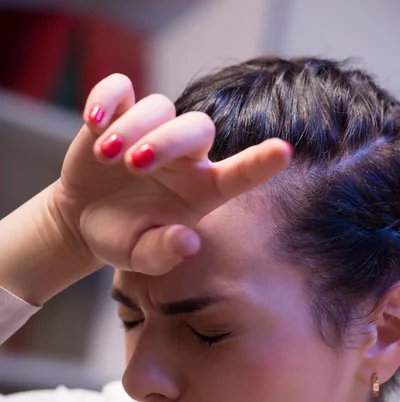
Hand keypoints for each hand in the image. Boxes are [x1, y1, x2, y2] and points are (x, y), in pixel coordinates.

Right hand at [52, 73, 291, 275]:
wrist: (84, 218)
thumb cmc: (121, 238)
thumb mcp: (138, 256)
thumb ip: (163, 253)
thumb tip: (189, 244)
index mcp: (201, 190)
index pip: (239, 175)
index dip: (260, 163)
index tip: (284, 152)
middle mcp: (185, 157)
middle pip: (198, 126)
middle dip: (168, 141)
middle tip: (135, 166)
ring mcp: (153, 130)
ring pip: (159, 106)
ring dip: (133, 128)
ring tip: (106, 157)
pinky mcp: (119, 113)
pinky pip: (121, 87)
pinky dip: (107, 98)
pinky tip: (93, 122)